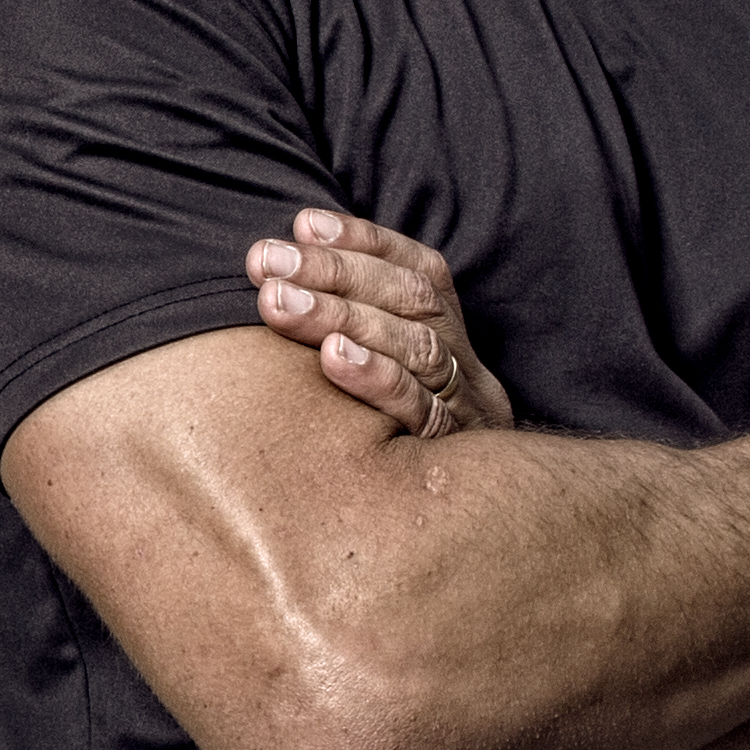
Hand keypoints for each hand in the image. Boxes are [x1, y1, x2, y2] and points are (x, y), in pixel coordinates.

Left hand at [245, 210, 512, 439]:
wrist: (483, 525)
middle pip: (411, 300)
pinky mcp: (453, 453)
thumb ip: (350, 322)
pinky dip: (376, 377)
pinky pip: (421, 411)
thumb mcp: (388, 371)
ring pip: (416, 348)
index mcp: (451, 335)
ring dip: (342, 316)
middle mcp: (466, 362)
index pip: (418, 269)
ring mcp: (467, 407)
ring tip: (280, 301)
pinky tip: (332, 358)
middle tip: (267, 262)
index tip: (304, 225)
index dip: (363, 242)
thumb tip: (283, 261)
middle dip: (334, 273)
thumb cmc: (400, 433)